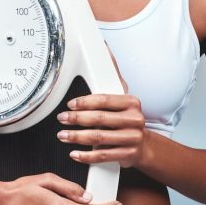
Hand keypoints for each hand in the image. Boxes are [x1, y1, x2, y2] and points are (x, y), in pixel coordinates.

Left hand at [55, 49, 147, 167]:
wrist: (144, 145)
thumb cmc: (127, 118)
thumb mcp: (123, 97)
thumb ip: (113, 75)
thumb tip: (105, 48)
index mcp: (132, 102)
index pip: (104, 100)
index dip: (84, 102)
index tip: (69, 105)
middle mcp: (135, 119)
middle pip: (99, 119)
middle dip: (76, 119)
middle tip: (62, 119)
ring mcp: (132, 138)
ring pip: (99, 138)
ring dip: (77, 137)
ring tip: (63, 136)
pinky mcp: (128, 155)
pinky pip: (103, 156)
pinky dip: (86, 156)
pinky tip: (74, 153)